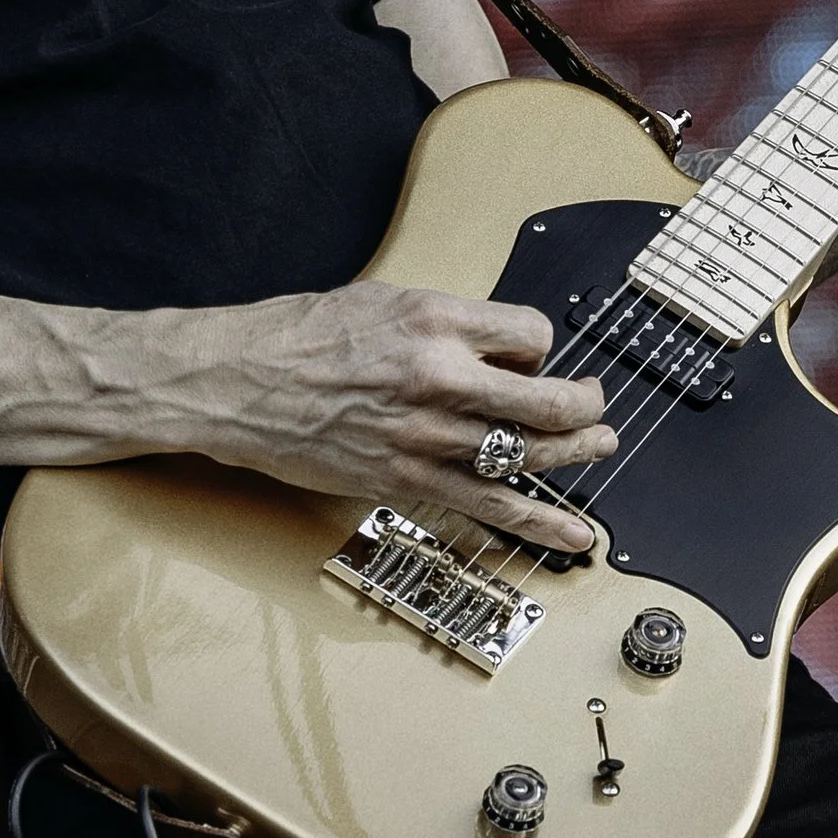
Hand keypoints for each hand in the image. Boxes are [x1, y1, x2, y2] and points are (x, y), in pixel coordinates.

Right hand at [124, 283, 609, 554]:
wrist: (237, 384)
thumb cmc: (301, 337)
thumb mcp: (384, 302)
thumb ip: (447, 325)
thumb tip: (498, 350)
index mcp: (435, 321)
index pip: (532, 335)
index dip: (540, 348)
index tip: (530, 357)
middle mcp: (439, 378)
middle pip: (548, 400)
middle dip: (585, 403)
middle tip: (594, 403)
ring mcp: (426, 437)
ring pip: (529, 454)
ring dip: (577, 454)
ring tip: (601, 446)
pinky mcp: (408, 482)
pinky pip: (490, 508)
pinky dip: (541, 525)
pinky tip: (574, 535)